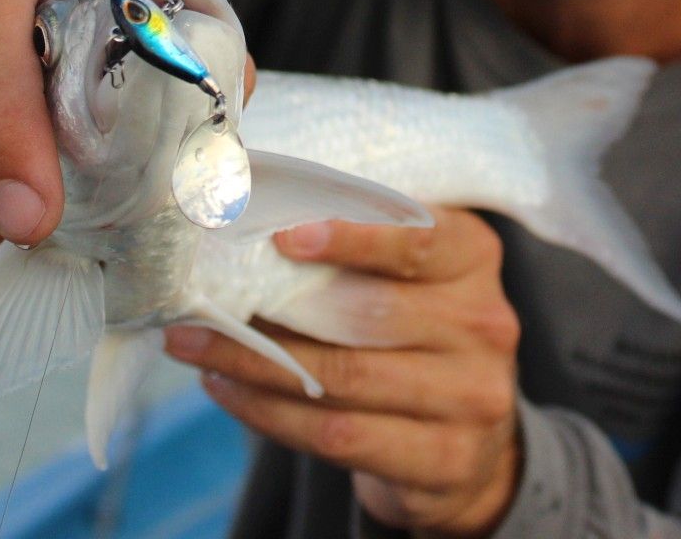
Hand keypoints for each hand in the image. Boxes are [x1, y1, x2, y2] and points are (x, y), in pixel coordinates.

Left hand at [165, 209, 522, 537]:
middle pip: (367, 314)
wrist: (472, 445)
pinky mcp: (447, 459)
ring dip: (255, 363)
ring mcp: (473, 397)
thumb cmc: (415, 335)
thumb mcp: (409, 279)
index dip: (354, 235)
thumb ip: (355, 247)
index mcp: (474, 259)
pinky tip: (228, 391)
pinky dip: (272, 414)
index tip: (282, 235)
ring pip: (344, 378)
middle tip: (198, 296)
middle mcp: (485, 325)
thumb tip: (248, 221)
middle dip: (271, 306)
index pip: (419, 238)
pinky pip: (341, 436)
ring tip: (195, 345)